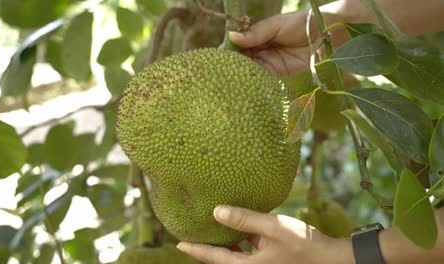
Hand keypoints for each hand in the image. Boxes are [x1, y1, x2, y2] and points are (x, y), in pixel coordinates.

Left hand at [176, 205, 353, 263]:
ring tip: (213, 226)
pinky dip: (241, 239)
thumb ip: (244, 219)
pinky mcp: (270, 259)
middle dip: (208, 246)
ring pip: (236, 253)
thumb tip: (216, 212)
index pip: (214, 258)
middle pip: (223, 257)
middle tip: (193, 232)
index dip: (196, 249)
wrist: (330, 259)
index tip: (180, 242)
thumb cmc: (302, 245)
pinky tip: (241, 225)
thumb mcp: (272, 229)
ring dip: (226, 242)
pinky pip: (248, 250)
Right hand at [229, 10, 347, 75]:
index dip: (227, 50)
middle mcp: (260, 49)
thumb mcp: (276, 25)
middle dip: (231, 66)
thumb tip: (231, 37)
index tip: (217, 58)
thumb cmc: (302, 23)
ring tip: (229, 82)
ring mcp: (269, 62)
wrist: (328, 34)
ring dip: (241, 76)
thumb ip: (255, 33)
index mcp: (257, 34)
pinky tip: (245, 86)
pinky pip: (263, 79)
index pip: (238, 43)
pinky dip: (254, 82)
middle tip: (220, 74)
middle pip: (241, 59)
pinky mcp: (278, 73)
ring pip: (249, 70)